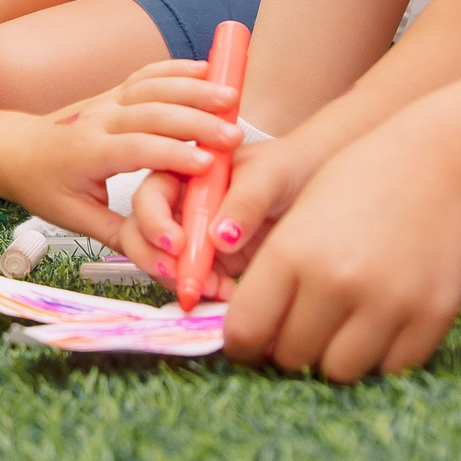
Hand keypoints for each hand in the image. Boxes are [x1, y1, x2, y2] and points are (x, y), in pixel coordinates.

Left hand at [1, 60, 240, 238]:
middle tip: (233, 136)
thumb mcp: (77, 220)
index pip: (134, 149)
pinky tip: (207, 70)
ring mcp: (107, 101)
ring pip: (153, 87)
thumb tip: (167, 264)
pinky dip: (177, 70)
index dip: (171, 155)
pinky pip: (147, 75)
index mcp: (88, 153)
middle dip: (194, 122)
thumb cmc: (44, 186)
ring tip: (231, 98)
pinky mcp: (115, 92)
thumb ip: (124, 237)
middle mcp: (99, 121)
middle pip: (151, 113)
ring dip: (193, 89)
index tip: (207, 165)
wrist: (15, 149)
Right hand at [115, 135, 316, 296]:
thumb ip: (245, 200)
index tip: (178, 244)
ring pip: (161, 264)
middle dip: (152, 258)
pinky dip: (204, 293)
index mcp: (184, 174)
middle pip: (141, 233)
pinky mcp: (212, 264)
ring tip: (217, 288)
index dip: (154, 221)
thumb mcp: (271, 175)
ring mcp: (194, 237)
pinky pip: (193, 283)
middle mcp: (181, 205)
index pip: (151, 196)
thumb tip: (219, 237)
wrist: (320, 187)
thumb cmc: (293, 167)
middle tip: (180, 276)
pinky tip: (230, 293)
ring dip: (180, 280)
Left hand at [217, 128, 460, 379]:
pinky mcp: (431, 315)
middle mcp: (336, 281)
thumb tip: (243, 336)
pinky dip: (377, 358)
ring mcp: (387, 301)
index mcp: (292, 252)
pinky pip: (391, 368)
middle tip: (296, 334)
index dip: (242, 347)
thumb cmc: (357, 182)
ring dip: (330, 359)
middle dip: (285, 351)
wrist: (442, 162)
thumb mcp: (295, 213)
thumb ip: (264, 272)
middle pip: (290, 356)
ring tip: (335, 332)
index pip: (246, 329)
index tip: (249, 346)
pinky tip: (374, 330)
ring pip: (338, 371)